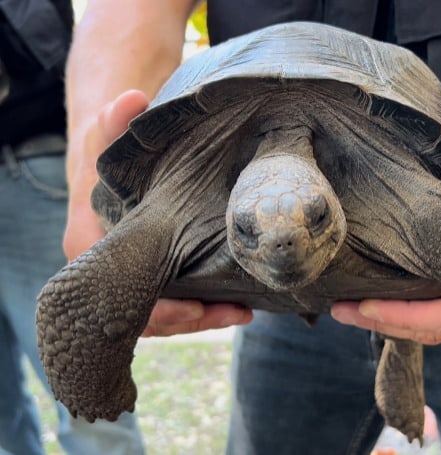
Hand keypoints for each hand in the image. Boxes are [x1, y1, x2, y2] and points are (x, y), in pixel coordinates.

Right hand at [64, 90, 251, 336]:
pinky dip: (204, 305)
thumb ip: (115, 121)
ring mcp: (131, 276)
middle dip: (192, 319)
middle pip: (148, 314)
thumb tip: (132, 99)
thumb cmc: (105, 155)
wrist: (107, 165)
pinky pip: (176, 301)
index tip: (195, 307)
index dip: (159, 307)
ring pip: (165, 315)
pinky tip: (238, 302)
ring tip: (244, 311)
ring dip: (205, 317)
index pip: (121, 292)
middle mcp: (107, 271)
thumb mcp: (107, 135)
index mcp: (90, 245)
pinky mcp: (152, 276)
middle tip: (234, 312)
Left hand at [331, 84, 440, 343]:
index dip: (406, 315)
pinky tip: (361, 296)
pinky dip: (395, 308)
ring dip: (383, 320)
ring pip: (425, 324)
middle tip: (338, 309)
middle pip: (430, 327)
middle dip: (383, 322)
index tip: (364, 306)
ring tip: (339, 306)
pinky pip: (426, 310)